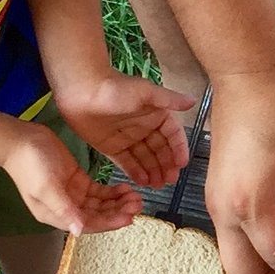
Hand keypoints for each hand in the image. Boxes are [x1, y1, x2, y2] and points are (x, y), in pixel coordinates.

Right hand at [0, 124, 142, 235]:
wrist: (20, 140)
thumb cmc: (30, 164)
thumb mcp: (46, 187)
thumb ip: (63, 209)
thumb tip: (78, 230)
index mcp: (55, 215)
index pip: (88, 224)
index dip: (109, 222)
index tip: (129, 217)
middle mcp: (65, 208)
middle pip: (97, 216)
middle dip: (117, 212)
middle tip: (137, 204)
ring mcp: (72, 195)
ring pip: (100, 204)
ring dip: (117, 202)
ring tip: (135, 196)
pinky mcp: (77, 181)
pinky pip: (98, 192)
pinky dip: (111, 192)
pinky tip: (124, 188)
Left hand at [54, 72, 190, 188]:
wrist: (82, 89)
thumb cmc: (116, 87)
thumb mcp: (146, 92)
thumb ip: (169, 100)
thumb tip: (193, 101)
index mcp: (155, 114)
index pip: (173, 135)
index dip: (178, 149)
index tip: (182, 164)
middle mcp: (144, 127)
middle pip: (159, 150)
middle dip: (166, 165)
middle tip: (170, 181)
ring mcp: (127, 138)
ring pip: (144, 158)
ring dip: (152, 171)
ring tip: (158, 185)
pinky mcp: (110, 146)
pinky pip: (126, 162)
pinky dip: (134, 172)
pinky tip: (142, 182)